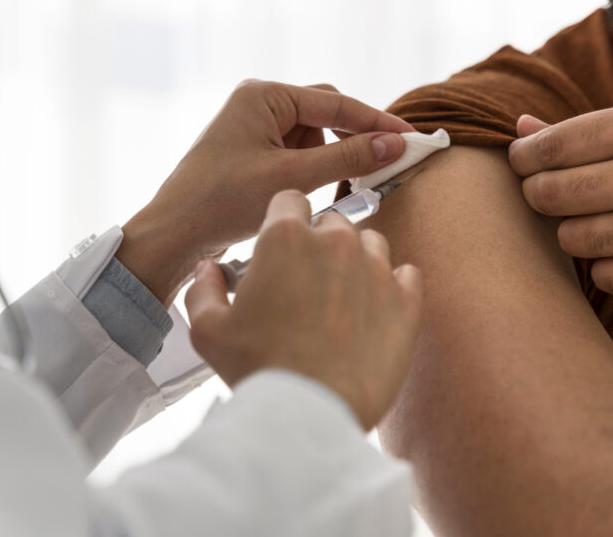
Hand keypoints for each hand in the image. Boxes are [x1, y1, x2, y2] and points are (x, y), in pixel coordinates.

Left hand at [118, 81, 412, 303]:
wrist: (173, 235)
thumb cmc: (222, 201)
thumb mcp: (292, 178)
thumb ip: (347, 158)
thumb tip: (395, 143)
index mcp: (264, 96)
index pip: (336, 102)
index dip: (377, 121)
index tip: (412, 138)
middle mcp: (259, 103)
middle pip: (328, 114)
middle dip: (352, 141)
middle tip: (386, 164)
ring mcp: (256, 127)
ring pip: (316, 138)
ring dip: (331, 161)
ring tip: (334, 190)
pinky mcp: (255, 151)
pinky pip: (299, 153)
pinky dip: (314, 171)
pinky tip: (312, 193)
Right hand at [184, 190, 422, 429]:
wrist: (312, 411)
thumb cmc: (258, 369)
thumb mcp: (209, 330)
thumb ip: (205, 289)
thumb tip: (209, 270)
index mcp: (286, 238)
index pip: (290, 200)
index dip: (283, 219)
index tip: (281, 245)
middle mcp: (336, 242)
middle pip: (333, 220)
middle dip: (320, 242)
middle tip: (308, 280)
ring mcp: (376, 268)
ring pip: (371, 242)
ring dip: (357, 259)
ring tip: (343, 295)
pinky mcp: (406, 300)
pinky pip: (407, 274)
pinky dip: (393, 286)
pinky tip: (376, 308)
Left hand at [509, 102, 612, 299]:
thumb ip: (588, 131)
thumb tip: (519, 128)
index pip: (550, 146)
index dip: (524, 158)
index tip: (525, 165)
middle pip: (549, 194)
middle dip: (541, 197)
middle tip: (556, 197)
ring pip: (571, 239)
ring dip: (579, 233)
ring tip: (611, 222)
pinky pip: (604, 276)